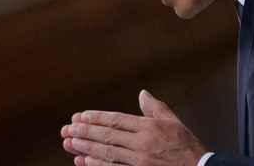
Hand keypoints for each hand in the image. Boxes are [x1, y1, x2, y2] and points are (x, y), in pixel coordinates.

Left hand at [60, 90, 206, 165]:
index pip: (116, 120)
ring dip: (86, 148)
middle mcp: (141, 143)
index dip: (96, 118)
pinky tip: (84, 161)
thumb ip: (154, 107)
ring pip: (107, 153)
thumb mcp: (173, 121)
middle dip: (85, 132)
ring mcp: (139, 161)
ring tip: (70, 143)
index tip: (80, 116)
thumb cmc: (186, 146)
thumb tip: (142, 93)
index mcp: (148, 127)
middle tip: (67, 129)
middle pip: (107, 136)